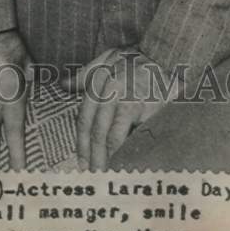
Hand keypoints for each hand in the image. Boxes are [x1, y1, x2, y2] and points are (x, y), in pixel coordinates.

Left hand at [65, 47, 181, 170]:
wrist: (165, 55)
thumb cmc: (137, 58)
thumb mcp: (107, 58)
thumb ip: (85, 73)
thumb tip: (63, 85)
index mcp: (97, 80)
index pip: (84, 117)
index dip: (81, 142)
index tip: (80, 161)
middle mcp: (107, 90)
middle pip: (94, 130)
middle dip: (91, 155)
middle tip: (90, 175)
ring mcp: (123, 99)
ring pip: (108, 136)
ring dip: (105, 158)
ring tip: (104, 175)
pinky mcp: (141, 108)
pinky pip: (128, 136)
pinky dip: (123, 152)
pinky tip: (121, 164)